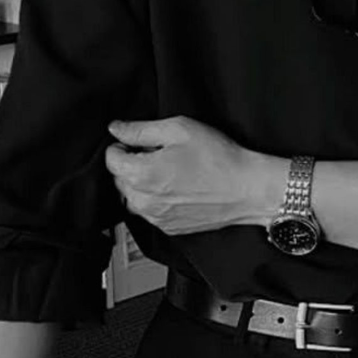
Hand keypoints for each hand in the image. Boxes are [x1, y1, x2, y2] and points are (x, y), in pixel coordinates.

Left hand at [105, 115, 258, 234]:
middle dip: (132, 164)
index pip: (111, 159)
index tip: (137, 141)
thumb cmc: (218, 158)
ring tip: (170, 171)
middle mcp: (144, 201)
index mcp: (141, 174)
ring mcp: (156, 218)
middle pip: (120, 179)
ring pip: (133, 197)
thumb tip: (116, 129)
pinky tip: (179, 188)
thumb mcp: (179, 129)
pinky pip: (151, 212)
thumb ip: (141, 129)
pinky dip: (157, 200)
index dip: (123, 145)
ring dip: (142, 183)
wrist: (247, 189)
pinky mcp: (170, 228)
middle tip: (159, 153)